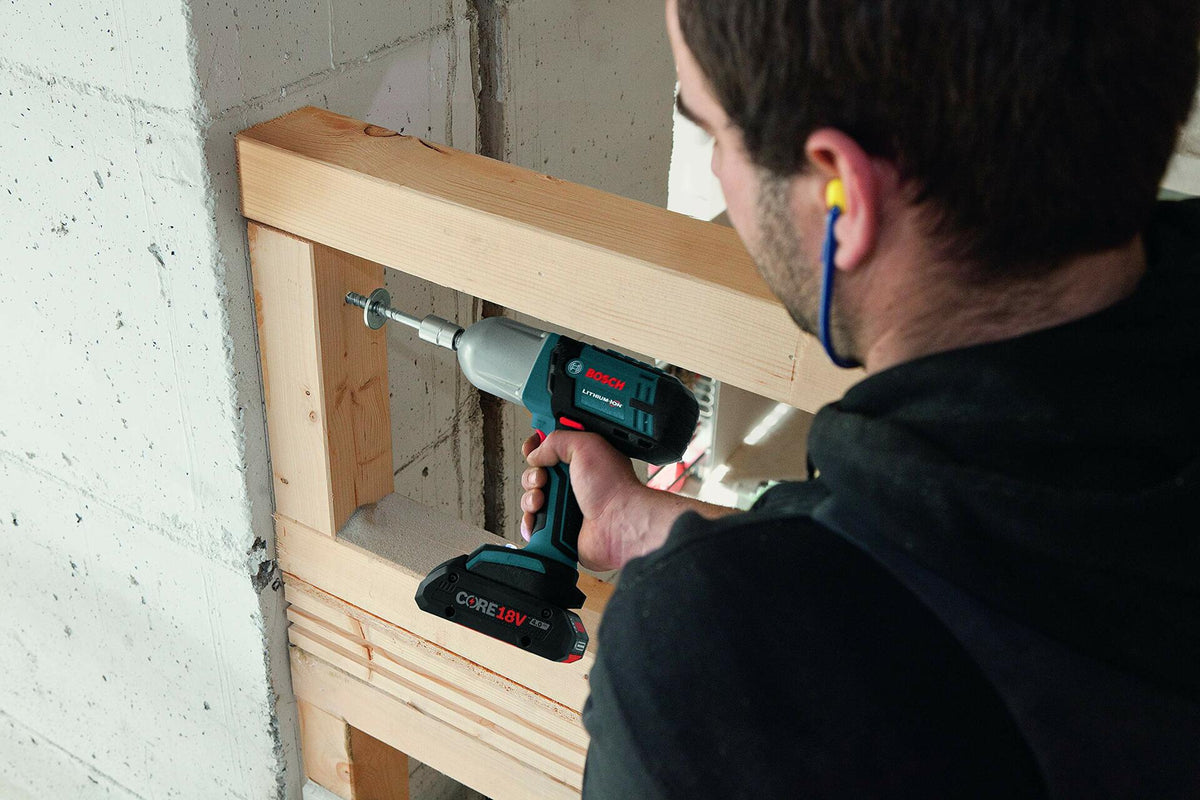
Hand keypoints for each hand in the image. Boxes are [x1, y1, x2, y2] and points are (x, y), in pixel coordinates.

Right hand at [520, 431, 653, 571]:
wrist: (619, 524)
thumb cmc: (614, 488)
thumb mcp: (586, 445)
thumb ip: (557, 440)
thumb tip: (536, 453)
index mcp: (580, 460)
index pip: (550, 449)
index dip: (538, 448)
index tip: (532, 449)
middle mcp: (573, 483)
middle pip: (536, 475)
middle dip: (533, 476)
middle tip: (542, 479)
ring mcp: (565, 507)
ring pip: (531, 499)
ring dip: (530, 499)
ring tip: (542, 501)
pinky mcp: (559, 529)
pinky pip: (533, 524)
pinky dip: (530, 522)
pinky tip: (539, 518)